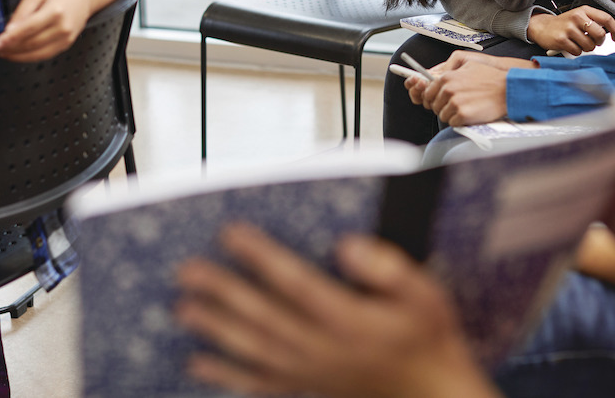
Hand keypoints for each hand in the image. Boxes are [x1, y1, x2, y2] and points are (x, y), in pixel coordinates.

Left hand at [0, 0, 94, 61]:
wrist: (81, 1)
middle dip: (12, 48)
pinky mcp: (66, 45)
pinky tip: (19, 55)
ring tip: (5, 53)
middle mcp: (62, 27)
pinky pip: (45, 55)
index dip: (12, 38)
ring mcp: (66, 38)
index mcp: (55, 11)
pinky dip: (30, 57)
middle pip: (33, 43)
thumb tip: (10, 30)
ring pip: (38, 53)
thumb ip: (22, 12)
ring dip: (19, 56)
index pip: (29, 28)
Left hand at [175, 224, 498, 397]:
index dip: (261, 257)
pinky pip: (258, 382)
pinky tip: (197, 364)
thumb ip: (389, 268)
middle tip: (188, 270)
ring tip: (183, 309)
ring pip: (253, 349)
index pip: (295, 282)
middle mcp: (322, 347)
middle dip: (222, 291)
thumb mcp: (426, 294)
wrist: (432, 394)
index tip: (232, 233)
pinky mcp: (304, 386)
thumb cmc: (428, 339)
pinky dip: (225, 374)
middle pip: (263, 315)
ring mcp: (309, 371)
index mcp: (349, 319)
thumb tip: (348, 246)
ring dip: (215, 329)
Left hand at [420, 51, 536, 126]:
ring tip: (466, 109)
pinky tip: (470, 114)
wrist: (507, 89)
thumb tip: (437, 78)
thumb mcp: (468, 65)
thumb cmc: (491, 78)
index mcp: (447, 77)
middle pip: (434, 105)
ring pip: (442, 115)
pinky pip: (452, 123)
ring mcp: (455, 102)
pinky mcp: (462, 114)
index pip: (428, 93)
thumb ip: (451, 72)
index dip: (434, 98)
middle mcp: (448, 89)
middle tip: (457, 106)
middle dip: (443, 107)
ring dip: (452, 115)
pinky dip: (460, 122)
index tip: (441, 101)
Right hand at [527, 6, 614, 55]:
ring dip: (586, 48)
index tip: (614, 37)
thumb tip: (609, 32)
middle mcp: (577, 17)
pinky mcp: (561, 40)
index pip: (606, 18)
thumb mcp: (579, 17)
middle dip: (599, 42)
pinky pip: (577, 51)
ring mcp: (568, 28)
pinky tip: (570, 45)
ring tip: (578, 43)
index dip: (614, 29)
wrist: (541, 27)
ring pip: (589, 46)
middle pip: (600, 34)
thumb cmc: (564, 24)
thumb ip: (594, 21)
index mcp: (584, 10)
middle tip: (593, 42)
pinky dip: (575, 51)